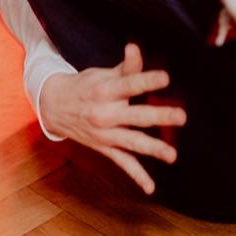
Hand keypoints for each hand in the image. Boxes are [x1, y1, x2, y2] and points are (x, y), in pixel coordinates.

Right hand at [38, 44, 185, 195]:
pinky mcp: (105, 147)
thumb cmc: (85, 86)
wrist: (54, 107)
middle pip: (135, 115)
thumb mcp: (102, 74)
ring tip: (172, 155)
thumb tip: (136, 48)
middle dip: (158, 115)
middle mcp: (105, 114)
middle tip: (181, 116)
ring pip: (132, 142)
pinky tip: (151, 187)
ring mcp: (105, 134)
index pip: (129, 84)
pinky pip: (122, 163)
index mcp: (105, 91)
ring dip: (153, 148)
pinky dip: (137, 176)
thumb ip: (125, 67)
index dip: (146, 80)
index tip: (165, 78)